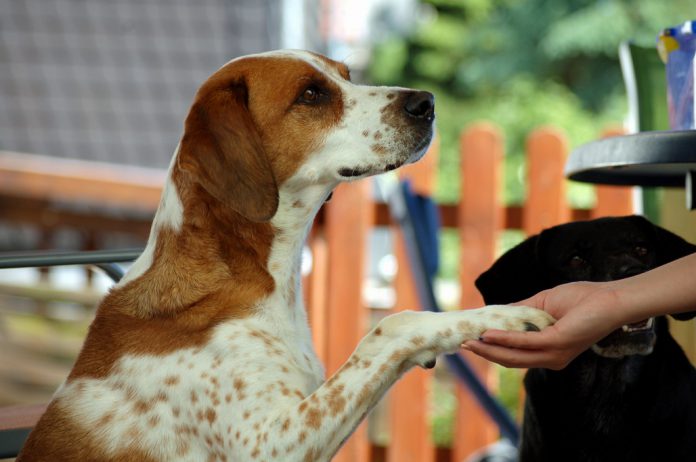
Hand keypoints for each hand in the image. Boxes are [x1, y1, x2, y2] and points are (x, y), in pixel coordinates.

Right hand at [463, 282, 623, 368]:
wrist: (611, 298)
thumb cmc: (582, 299)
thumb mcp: (543, 304)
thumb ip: (521, 311)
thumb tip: (497, 313)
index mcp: (549, 352)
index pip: (515, 356)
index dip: (492, 350)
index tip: (471, 342)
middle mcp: (551, 358)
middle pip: (510, 360)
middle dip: (485, 353)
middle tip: (463, 346)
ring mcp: (554, 354)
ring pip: (513, 356)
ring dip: (488, 349)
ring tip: (469, 342)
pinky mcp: (557, 343)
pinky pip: (524, 342)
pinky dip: (503, 338)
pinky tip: (488, 334)